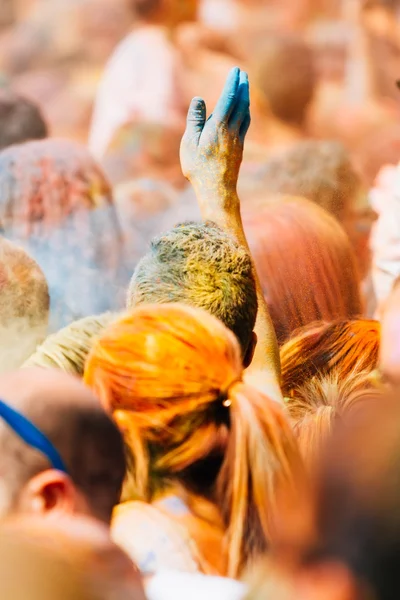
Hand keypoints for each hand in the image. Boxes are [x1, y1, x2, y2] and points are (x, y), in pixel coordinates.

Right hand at [180, 67, 249, 211]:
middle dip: (242, 87)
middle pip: (240, 104)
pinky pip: (244, 126)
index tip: (236, 70)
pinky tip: (243, 113)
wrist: (217, 191)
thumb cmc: (199, 168)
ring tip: (245, 90)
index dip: (233, 83)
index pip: (228, 98)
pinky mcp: (239, 149)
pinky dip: (244, 114)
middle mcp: (231, 131)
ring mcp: (238, 140)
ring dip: (245, 99)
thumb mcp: (190, 143)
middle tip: (243, 74)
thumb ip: (195, 120)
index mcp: (219, 127)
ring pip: (244, 114)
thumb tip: (199, 99)